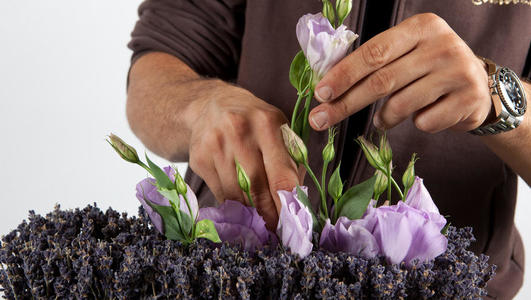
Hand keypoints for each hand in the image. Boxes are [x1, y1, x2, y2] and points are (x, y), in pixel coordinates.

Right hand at [188, 86, 300, 228]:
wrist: (211, 105)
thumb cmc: (254, 120)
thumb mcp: (278, 128)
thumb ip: (291, 159)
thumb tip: (295, 199)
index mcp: (266, 122)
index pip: (280, 173)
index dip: (286, 202)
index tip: (292, 221)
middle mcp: (239, 131)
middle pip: (256, 187)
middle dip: (268, 213)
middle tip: (276, 229)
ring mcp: (215, 144)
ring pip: (236, 193)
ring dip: (250, 211)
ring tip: (259, 220)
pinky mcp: (198, 157)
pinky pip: (219, 192)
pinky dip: (232, 204)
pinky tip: (240, 207)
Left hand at [309, 13, 490, 133]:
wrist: (478, 85)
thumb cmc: (428, 70)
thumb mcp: (405, 54)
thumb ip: (374, 62)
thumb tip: (327, 87)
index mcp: (420, 27)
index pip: (373, 52)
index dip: (344, 74)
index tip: (320, 93)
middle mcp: (441, 44)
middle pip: (382, 80)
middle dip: (346, 103)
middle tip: (320, 120)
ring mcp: (458, 70)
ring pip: (401, 105)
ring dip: (383, 118)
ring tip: (383, 119)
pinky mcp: (469, 97)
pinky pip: (425, 123)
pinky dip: (416, 124)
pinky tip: (424, 114)